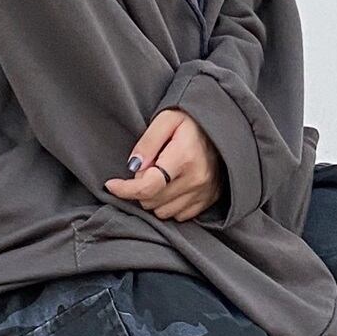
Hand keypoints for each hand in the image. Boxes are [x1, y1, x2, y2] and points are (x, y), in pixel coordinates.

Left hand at [103, 109, 223, 221]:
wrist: (224, 129)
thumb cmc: (191, 121)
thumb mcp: (166, 119)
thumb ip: (147, 143)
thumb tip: (133, 167)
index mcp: (184, 158)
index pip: (148, 186)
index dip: (126, 189)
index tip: (112, 185)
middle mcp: (196, 180)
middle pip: (152, 201)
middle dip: (141, 188)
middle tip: (147, 168)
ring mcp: (203, 194)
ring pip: (162, 212)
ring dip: (154, 198)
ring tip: (161, 176)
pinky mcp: (208, 201)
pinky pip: (178, 216)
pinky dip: (169, 205)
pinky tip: (172, 187)